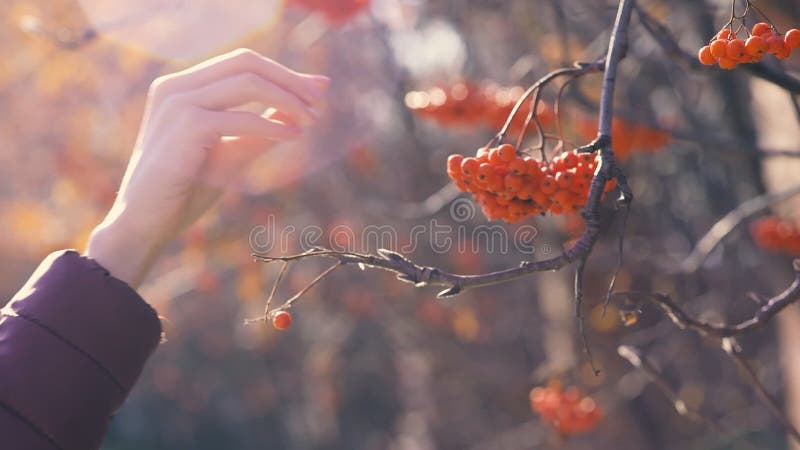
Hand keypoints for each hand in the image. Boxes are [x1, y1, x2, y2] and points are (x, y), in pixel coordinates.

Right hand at [86, 48, 328, 287]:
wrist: (145, 224)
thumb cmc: (185, 190)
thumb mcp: (230, 152)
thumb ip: (260, 128)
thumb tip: (299, 111)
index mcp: (182, 87)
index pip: (241, 63)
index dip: (283, 73)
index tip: (317, 89)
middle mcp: (176, 87)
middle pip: (245, 62)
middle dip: (289, 78)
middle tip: (321, 98)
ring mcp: (177, 104)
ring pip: (247, 82)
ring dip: (287, 99)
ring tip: (312, 119)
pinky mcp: (185, 128)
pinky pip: (241, 118)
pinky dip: (273, 125)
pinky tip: (294, 136)